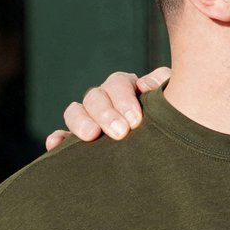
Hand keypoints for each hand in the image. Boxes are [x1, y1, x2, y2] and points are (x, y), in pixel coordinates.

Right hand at [44, 67, 171, 150]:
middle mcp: (105, 98)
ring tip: (91, 137)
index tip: (136, 121)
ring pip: (75, 111)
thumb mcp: (174, 95)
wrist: (171, 140)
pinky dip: (57, 139)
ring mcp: (90, 117)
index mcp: (127, 86)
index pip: (117, 83)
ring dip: (80, 122)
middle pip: (95, 97)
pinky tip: (54, 145)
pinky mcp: (78, 138)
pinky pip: (62, 136)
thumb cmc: (175, 112)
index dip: (124, 100)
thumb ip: (162, 84)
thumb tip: (144, 85)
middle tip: (120, 133)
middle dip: (106, 113)